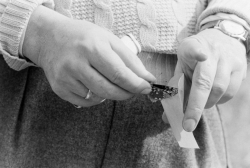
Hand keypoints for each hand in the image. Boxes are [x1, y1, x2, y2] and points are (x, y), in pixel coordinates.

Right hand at [23, 6, 155, 106]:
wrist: (49, 38)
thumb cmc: (83, 37)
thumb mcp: (108, 39)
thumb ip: (129, 59)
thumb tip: (147, 78)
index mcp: (92, 47)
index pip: (119, 73)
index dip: (135, 84)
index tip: (146, 88)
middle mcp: (76, 63)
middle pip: (108, 90)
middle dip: (126, 93)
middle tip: (133, 90)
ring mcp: (66, 78)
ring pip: (97, 98)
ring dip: (110, 94)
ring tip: (109, 82)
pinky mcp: (59, 88)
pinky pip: (85, 102)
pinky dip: (95, 97)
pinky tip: (93, 85)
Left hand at [176, 28, 246, 131]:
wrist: (223, 38)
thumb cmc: (196, 58)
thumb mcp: (183, 64)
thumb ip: (175, 87)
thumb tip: (166, 118)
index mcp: (192, 46)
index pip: (193, 49)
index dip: (196, 53)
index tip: (201, 56)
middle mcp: (212, 51)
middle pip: (206, 80)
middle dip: (196, 106)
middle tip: (188, 124)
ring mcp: (229, 59)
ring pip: (221, 89)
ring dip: (208, 103)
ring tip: (201, 105)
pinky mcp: (241, 67)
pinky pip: (231, 91)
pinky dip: (220, 100)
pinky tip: (213, 97)